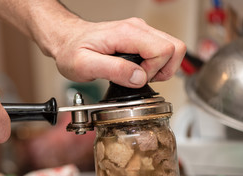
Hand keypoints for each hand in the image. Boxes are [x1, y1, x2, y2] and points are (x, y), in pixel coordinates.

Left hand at [52, 17, 186, 87]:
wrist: (67, 40)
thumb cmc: (72, 51)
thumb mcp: (85, 65)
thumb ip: (114, 70)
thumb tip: (139, 78)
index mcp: (127, 34)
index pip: (164, 50)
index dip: (155, 71)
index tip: (136, 79)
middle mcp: (138, 29)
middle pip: (175, 48)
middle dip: (163, 70)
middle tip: (141, 78)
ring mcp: (140, 32)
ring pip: (172, 49)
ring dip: (161, 69)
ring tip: (138, 75)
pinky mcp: (139, 38)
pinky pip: (161, 51)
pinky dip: (155, 66)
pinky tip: (137, 71)